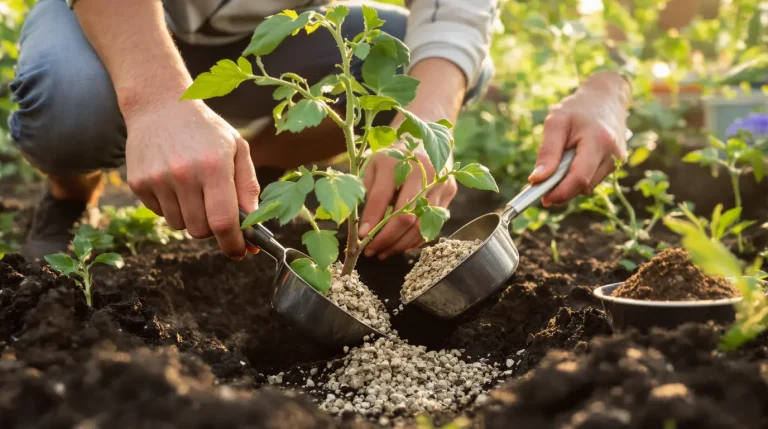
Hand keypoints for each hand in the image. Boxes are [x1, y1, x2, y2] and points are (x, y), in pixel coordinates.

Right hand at [125, 100, 259, 258]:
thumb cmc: (206, 130)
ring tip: (194, 188)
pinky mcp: (138, 183)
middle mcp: (183, 174)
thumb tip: (254, 231)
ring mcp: (157, 179)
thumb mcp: (237, 149)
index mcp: (214, 166)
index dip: (233, 243)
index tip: (240, 251)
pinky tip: (174, 181)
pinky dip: (172, 206)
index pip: (224, 221)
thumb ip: (248, 189)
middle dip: (213, 228)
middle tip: (217, 209)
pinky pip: (161, 214)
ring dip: (192, 216)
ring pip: (180, 225)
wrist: (159, 105)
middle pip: (200, 230)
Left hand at [359, 143, 457, 259]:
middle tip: (371, 251)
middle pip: (406, 216)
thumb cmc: (393, 154)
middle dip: (386, 239)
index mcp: (398, 160)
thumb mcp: (374, 166)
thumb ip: (368, 193)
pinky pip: (433, 223)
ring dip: (400, 244)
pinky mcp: (449, 191)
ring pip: (421, 225)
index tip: (361, 238)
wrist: (427, 133)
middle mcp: (423, 171)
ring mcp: (440, 182)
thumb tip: (362, 227)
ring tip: (383, 251)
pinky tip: (400, 244)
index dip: (371, 220)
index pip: (382, 198)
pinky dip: (415, 238)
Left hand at [528, 72, 630, 206]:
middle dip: (562, 189)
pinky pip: (593, 179)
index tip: (543, 198)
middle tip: (542, 182)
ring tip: (561, 161)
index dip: (560, 192)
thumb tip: (536, 179)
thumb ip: (547, 151)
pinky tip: (573, 161)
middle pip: (584, 186)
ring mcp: (618, 160)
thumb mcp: (556, 122)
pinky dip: (579, 176)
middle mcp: (613, 154)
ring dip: (570, 182)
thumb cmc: (578, 108)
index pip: (579, 177)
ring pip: (588, 186)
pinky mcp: (617, 163)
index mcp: (598, 141)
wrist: (606, 97)